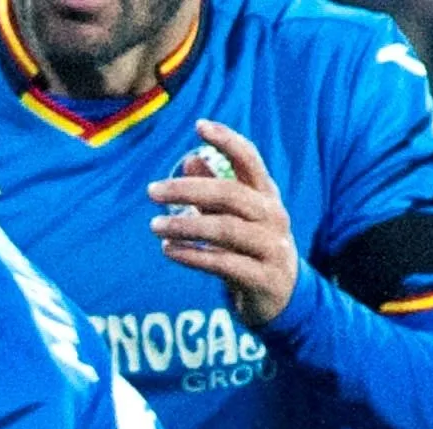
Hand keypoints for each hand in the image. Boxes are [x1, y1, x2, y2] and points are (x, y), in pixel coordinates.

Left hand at [150, 120, 300, 329]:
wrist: (280, 299)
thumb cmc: (250, 250)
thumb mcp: (235, 218)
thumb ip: (214, 192)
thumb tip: (190, 160)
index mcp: (266, 197)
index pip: (250, 161)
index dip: (227, 141)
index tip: (199, 125)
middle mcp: (273, 217)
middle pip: (230, 195)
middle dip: (188, 190)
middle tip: (151, 191)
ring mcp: (272, 247)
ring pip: (226, 229)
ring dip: (186, 225)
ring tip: (154, 225)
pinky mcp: (263, 278)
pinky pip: (224, 263)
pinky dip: (193, 255)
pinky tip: (168, 249)